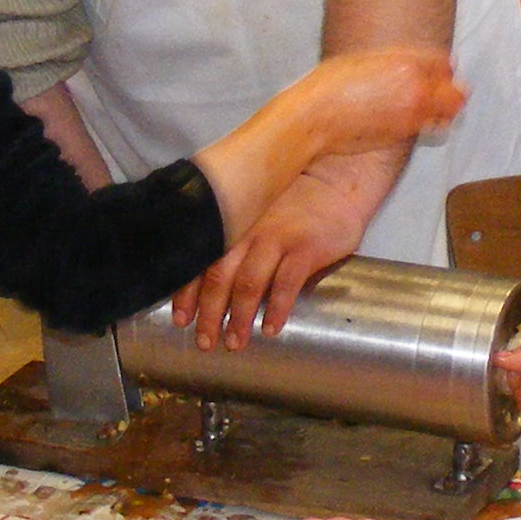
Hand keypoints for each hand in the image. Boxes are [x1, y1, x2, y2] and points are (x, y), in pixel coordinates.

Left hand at [173, 162, 381, 345]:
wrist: (339, 176)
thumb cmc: (296, 195)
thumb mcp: (256, 205)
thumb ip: (235, 229)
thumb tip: (210, 265)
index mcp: (232, 223)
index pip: (200, 261)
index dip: (187, 293)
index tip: (181, 320)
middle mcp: (248, 231)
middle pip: (219, 278)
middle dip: (209, 314)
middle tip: (205, 342)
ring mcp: (277, 238)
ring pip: (248, 284)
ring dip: (239, 318)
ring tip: (235, 343)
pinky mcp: (305, 248)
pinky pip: (286, 283)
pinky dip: (277, 309)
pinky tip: (271, 328)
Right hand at [281, 46, 465, 162]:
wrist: (316, 118)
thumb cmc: (330, 85)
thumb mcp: (363, 59)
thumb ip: (393, 60)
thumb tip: (410, 62)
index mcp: (405, 62)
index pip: (444, 62)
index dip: (442, 66)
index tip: (438, 69)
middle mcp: (416, 88)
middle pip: (456, 91)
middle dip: (451, 89)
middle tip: (440, 89)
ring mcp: (413, 113)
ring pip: (450, 112)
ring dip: (446, 109)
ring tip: (432, 106)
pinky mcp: (404, 134)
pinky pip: (431, 127)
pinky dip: (431, 123)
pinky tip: (415, 118)